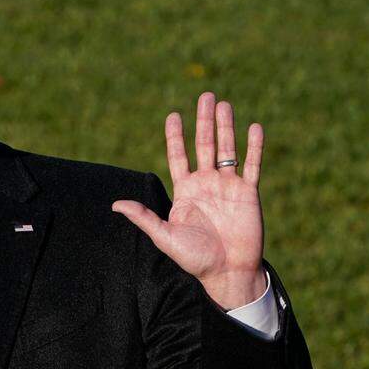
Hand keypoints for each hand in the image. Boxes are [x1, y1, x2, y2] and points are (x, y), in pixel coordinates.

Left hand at [112, 92, 266, 308]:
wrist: (226, 272)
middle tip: (205, 96)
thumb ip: (143, 217)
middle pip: (204, 145)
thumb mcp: (164, 236)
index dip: (175, 137)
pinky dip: (254, 146)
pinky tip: (254, 126)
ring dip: (226, 126)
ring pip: (228, 148)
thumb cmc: (194, 257)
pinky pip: (251, 164)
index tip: (173, 115)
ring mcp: (228, 186)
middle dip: (204, 121)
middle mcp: (207, 183)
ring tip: (223, 103)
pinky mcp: (249, 193)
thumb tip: (115, 204)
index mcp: (185, 191)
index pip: (178, 156)